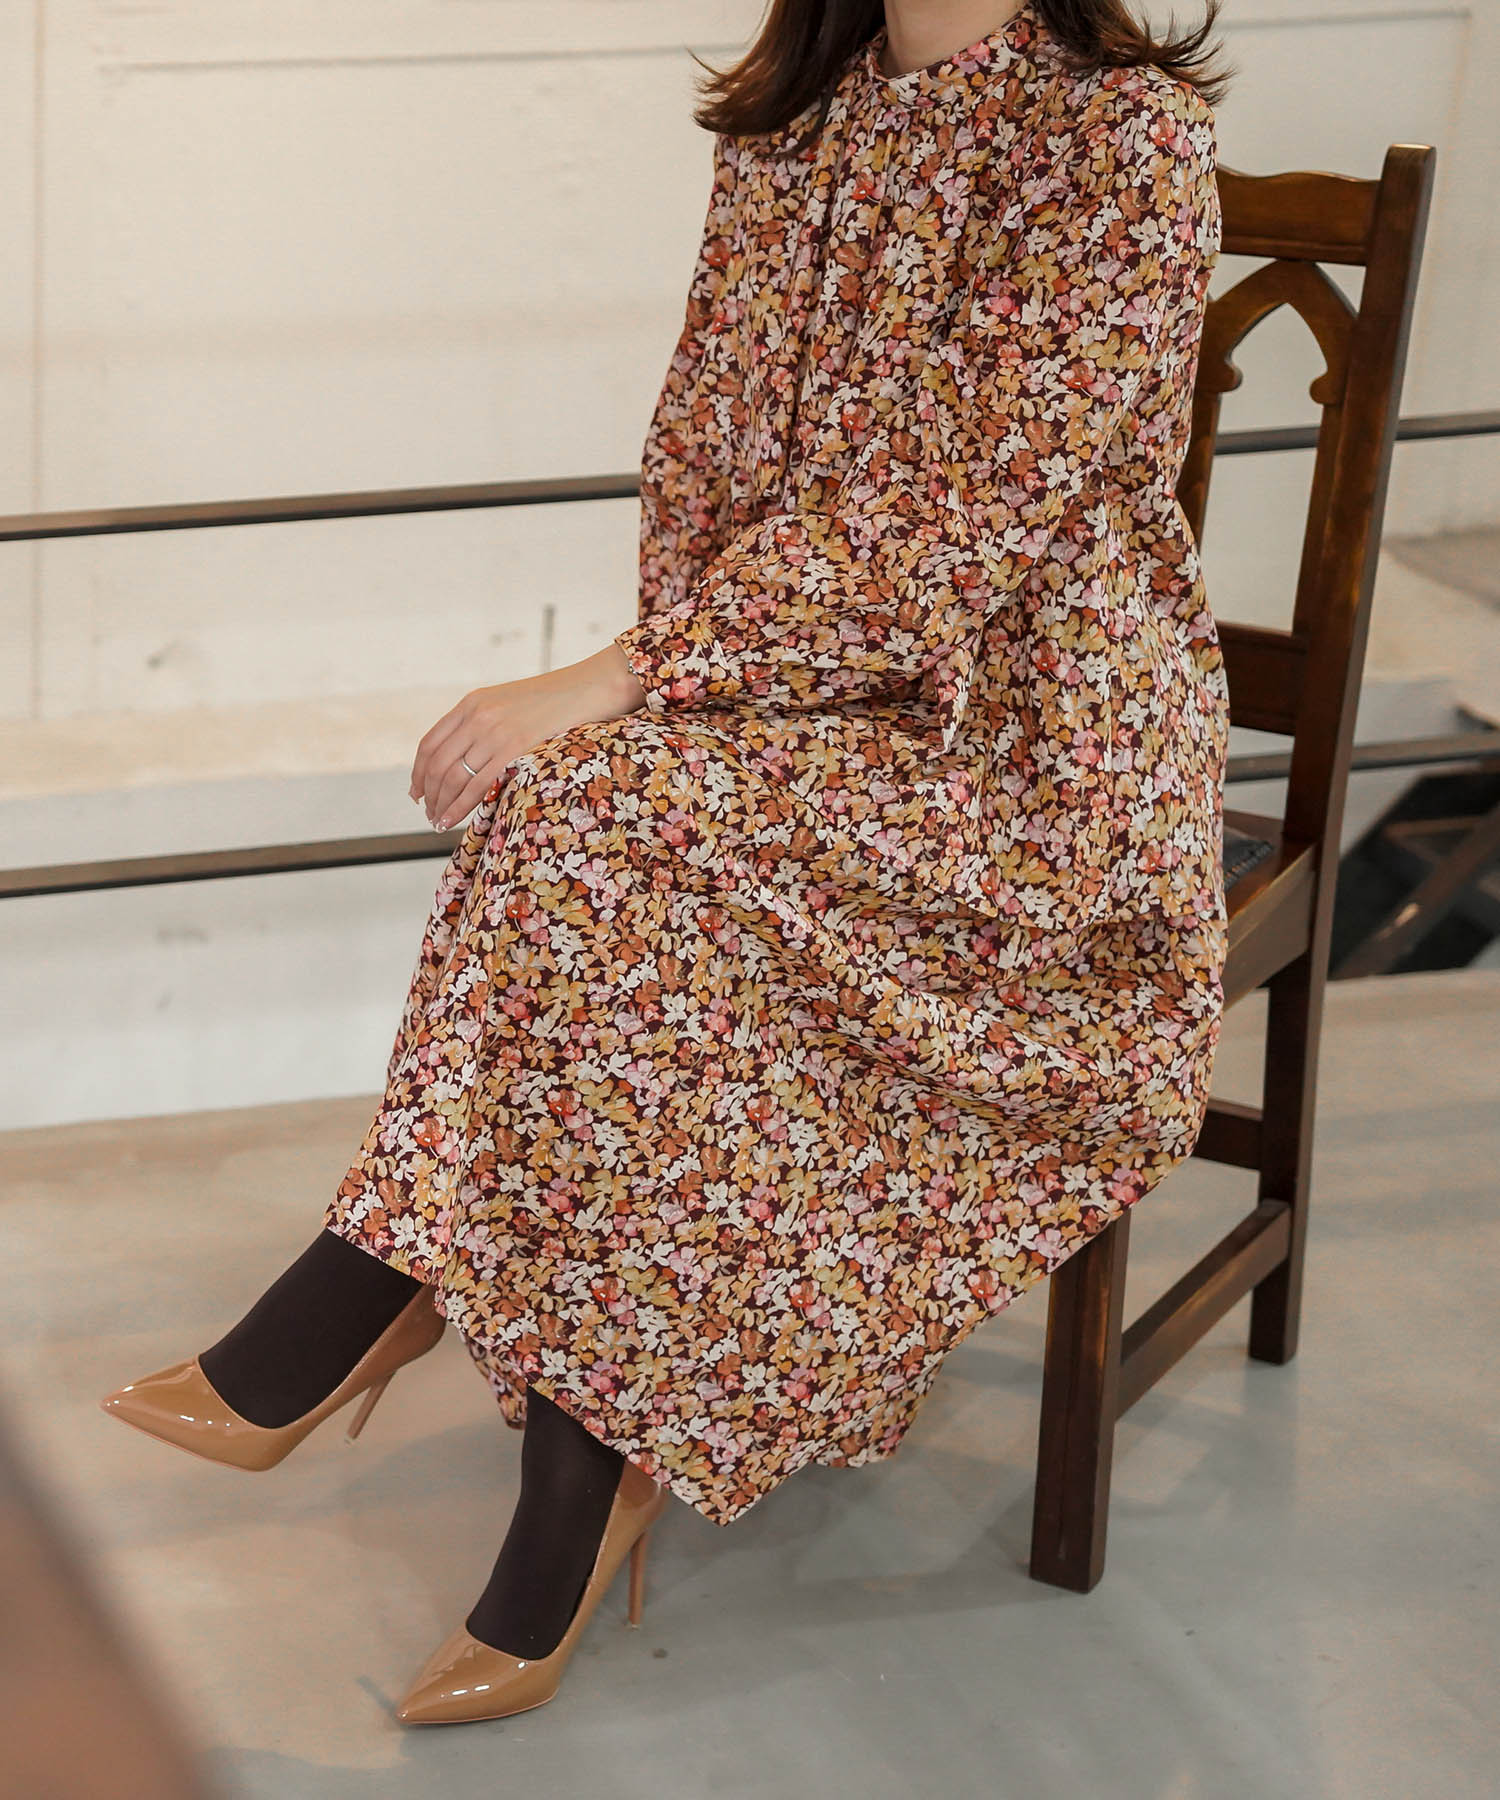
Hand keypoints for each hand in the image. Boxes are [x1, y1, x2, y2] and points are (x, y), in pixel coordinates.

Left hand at [410, 642, 645, 829]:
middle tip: (430, 813)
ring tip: (439, 822)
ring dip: (441, 804)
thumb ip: (486, 725)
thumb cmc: (557, 702)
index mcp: (472, 703)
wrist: (590, 687)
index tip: (417, 792)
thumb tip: (469, 759)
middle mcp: (477, 716)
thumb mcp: (510, 705)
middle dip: (429, 794)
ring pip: (452, 777)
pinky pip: (476, 784)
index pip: (430, 743)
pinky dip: (459, 806)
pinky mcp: (514, 747)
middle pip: (437, 763)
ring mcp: (494, 731)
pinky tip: (453, 820)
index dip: (418, 772)